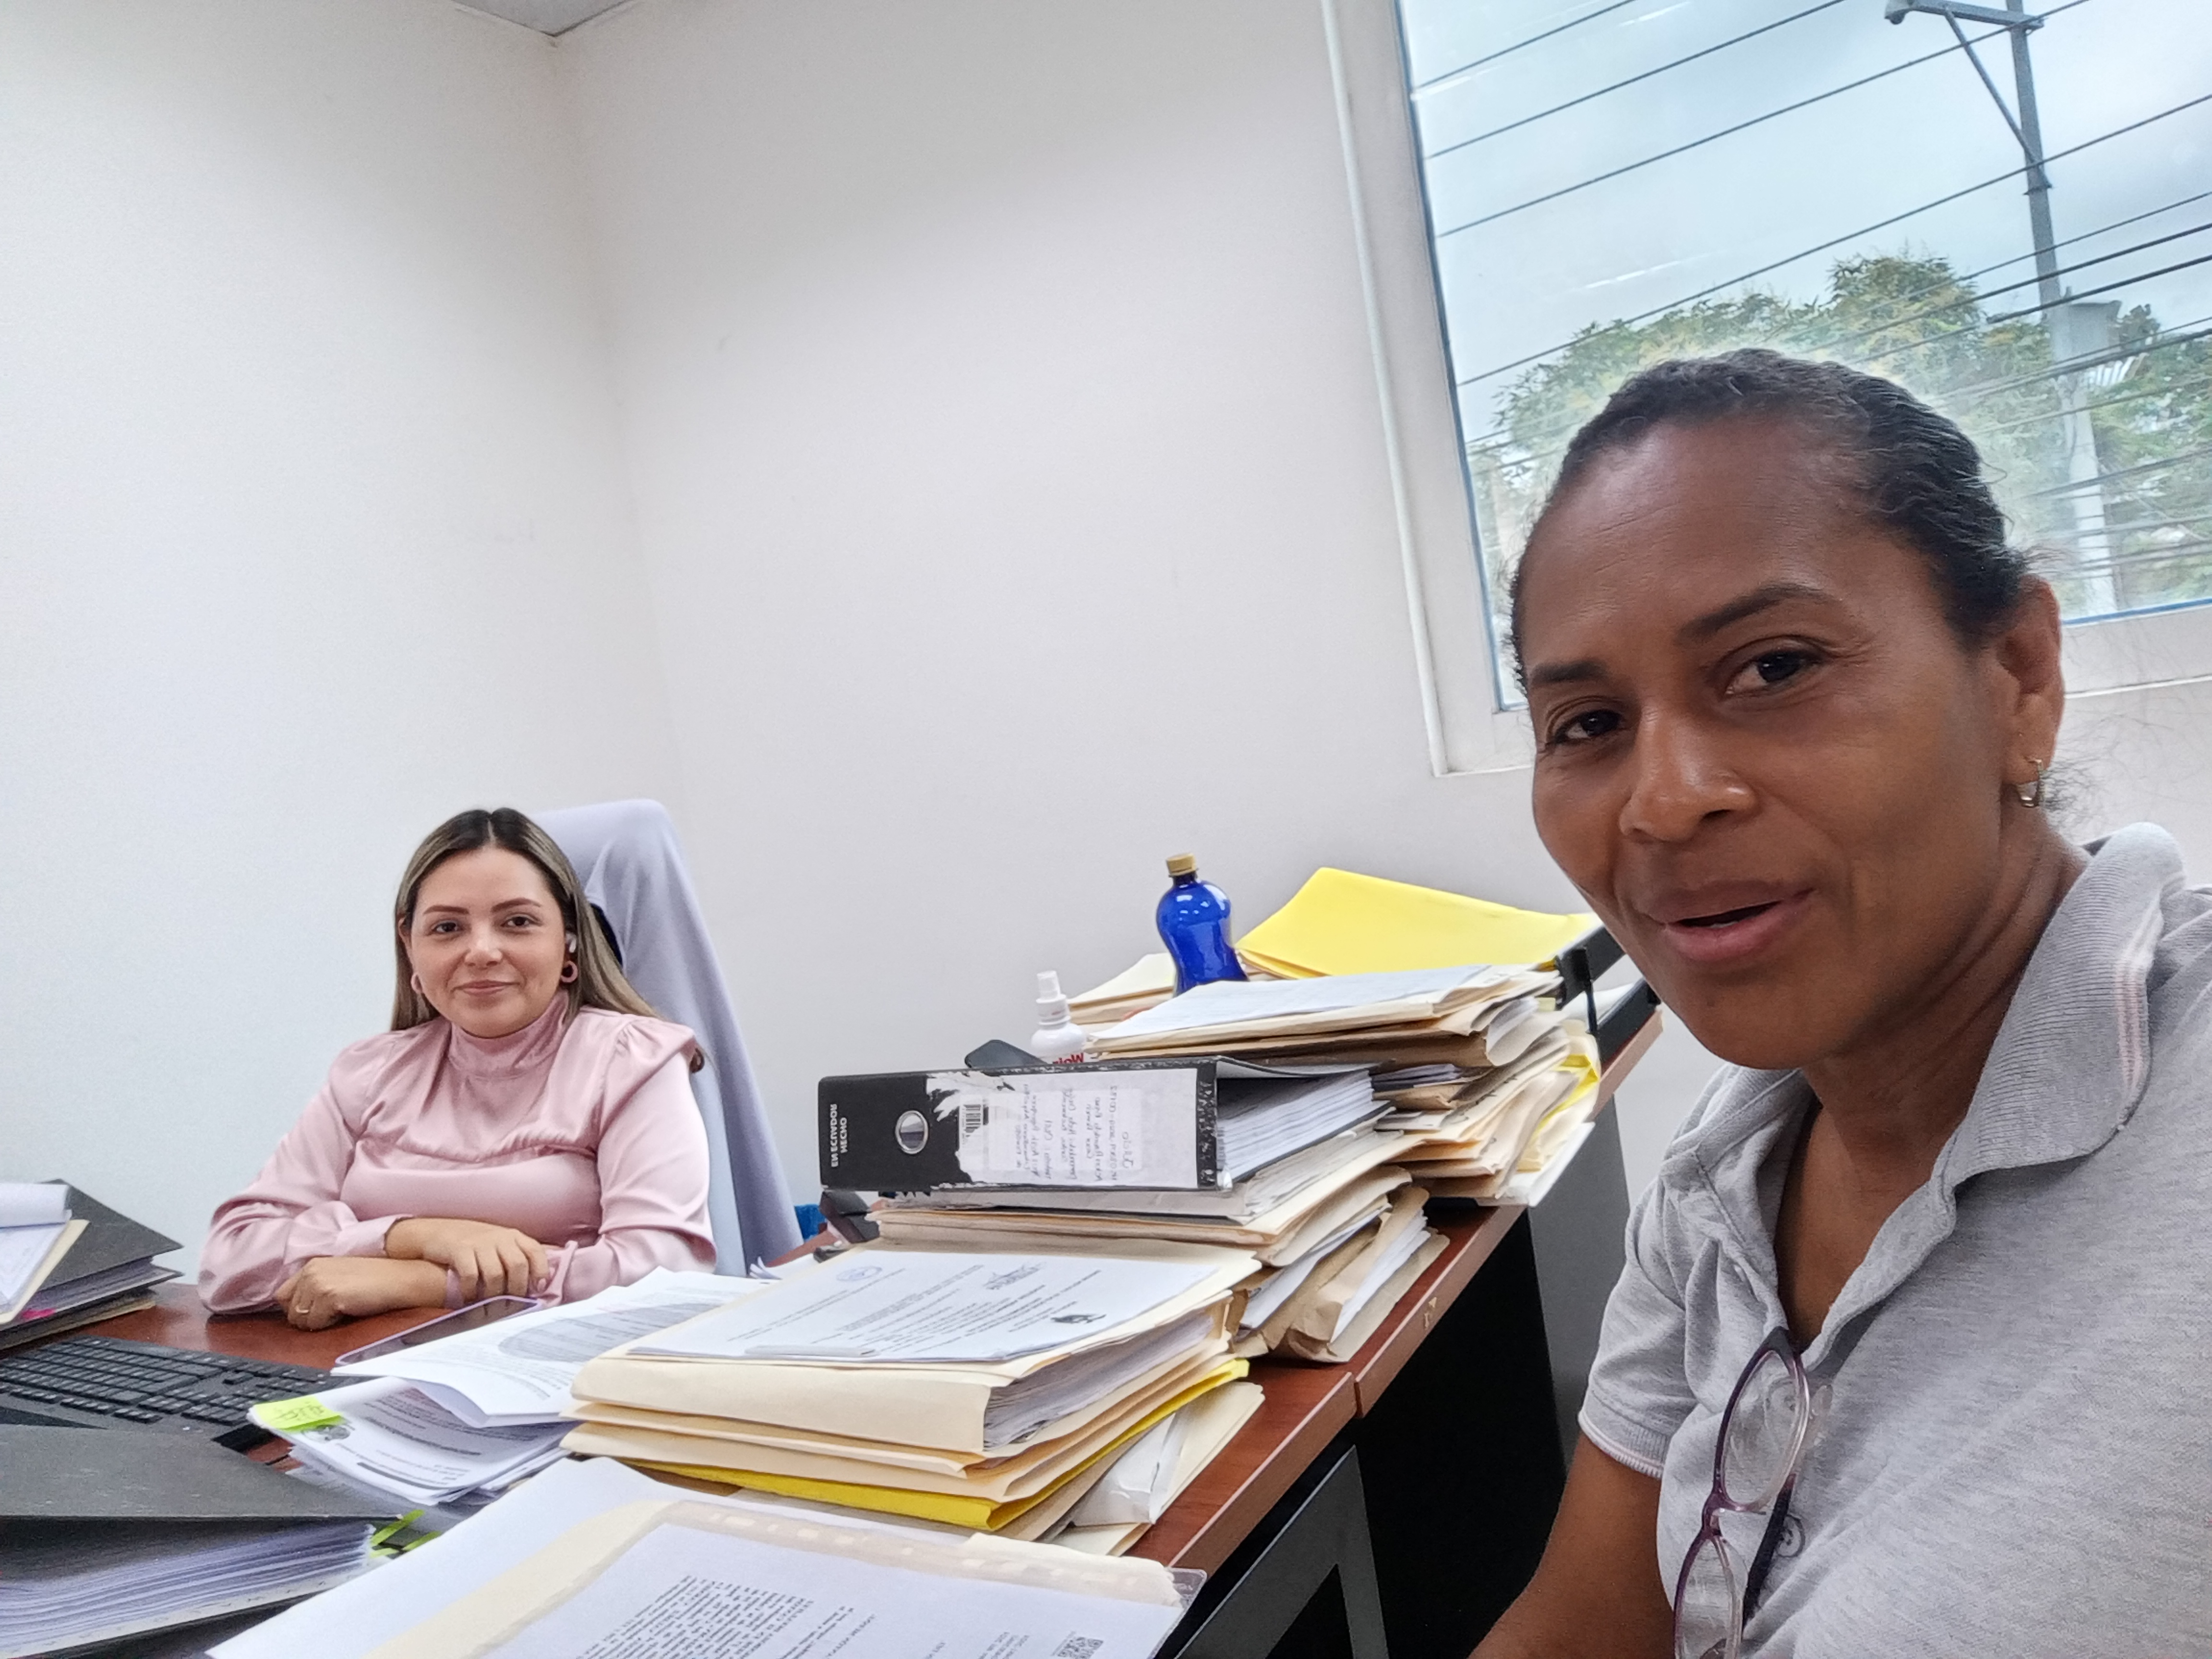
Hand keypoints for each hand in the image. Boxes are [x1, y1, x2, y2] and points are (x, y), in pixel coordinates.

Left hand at [274, 1257, 447, 1329]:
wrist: (401, 1278)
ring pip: (300, 1321)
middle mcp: (311, 1271)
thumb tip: (300, 1309)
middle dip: (308, 1317)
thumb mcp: (339, 1276)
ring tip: (342, 1310)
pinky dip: (329, 1324)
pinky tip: (348, 1311)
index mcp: (312, 1265)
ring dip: (318, 1322)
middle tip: (333, 1312)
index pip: (282, 1295)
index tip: (315, 1312)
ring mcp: (318, 1283)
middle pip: (289, 1311)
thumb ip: (317, 1285)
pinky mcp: (328, 1296)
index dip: (298, 1308)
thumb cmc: (376, 1280)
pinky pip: (315, 1325)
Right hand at [384, 1217, 551, 1300]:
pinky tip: (469, 1299)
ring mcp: (478, 1241)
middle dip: (517, 1288)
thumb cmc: (472, 1244)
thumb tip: (536, 1284)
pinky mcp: (459, 1249)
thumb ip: (515, 1257)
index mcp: (512, 1235)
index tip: (539, 1288)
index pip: (535, 1250)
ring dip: (494, 1295)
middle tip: (512, 1303)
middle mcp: (498, 1236)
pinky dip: (472, 1291)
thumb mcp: (497, 1244)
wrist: (437, 1233)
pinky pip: (471, 1275)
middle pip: (517, 1265)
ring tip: (490, 1305)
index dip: (541, 1270)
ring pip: (495, 1274)